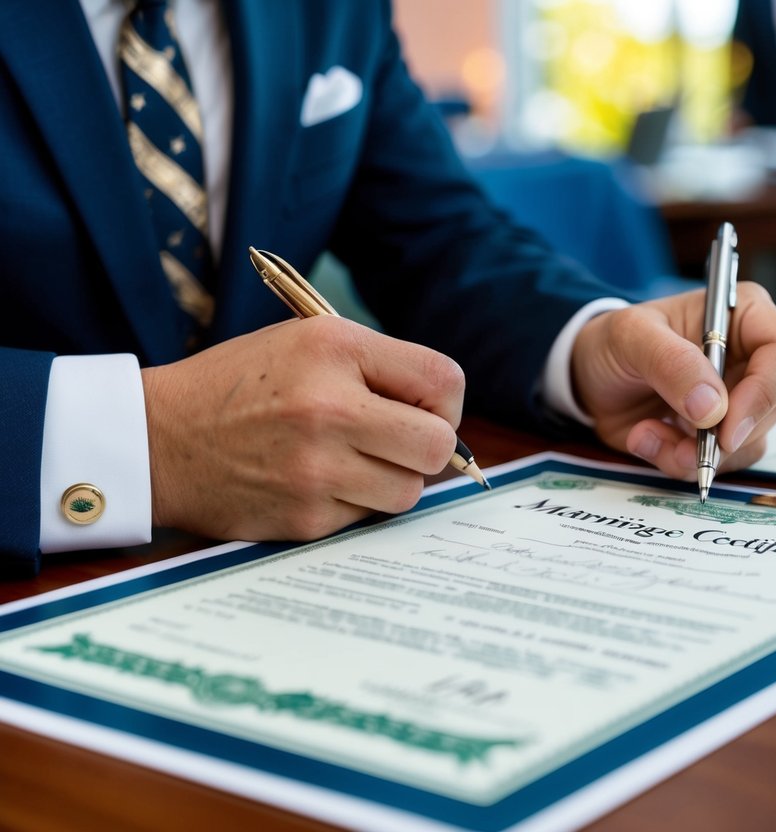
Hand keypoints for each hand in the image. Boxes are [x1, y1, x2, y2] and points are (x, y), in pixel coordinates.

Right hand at [141, 316, 463, 540]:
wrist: (156, 440)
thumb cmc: (239, 387)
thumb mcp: (303, 343)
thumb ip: (376, 366)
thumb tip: (445, 414)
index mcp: (334, 348)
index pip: (443, 380)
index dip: (445, 402)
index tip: (426, 409)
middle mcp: (330, 407)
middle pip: (438, 446)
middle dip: (429, 448)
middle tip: (399, 443)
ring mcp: (317, 468)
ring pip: (409, 491)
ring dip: (392, 480)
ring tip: (352, 461)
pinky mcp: (305, 518)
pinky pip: (366, 517)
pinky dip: (352, 503)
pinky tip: (314, 482)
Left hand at [570, 283, 775, 478]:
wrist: (590, 377)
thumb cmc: (615, 342)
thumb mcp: (630, 337)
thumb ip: (671, 364)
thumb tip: (713, 408)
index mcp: (744, 316)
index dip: (765, 392)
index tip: (726, 426)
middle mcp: (752, 358)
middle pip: (775, 405)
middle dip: (724, 434)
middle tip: (680, 438)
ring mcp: (740, 399)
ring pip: (749, 443)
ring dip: (696, 452)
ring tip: (647, 432)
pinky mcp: (722, 434)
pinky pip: (721, 463)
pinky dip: (680, 461)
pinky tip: (649, 437)